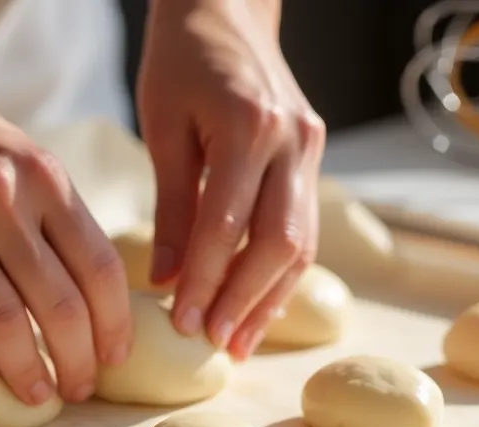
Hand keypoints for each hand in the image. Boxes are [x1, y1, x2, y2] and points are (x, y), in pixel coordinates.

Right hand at [0, 56, 131, 404]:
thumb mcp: (23, 157)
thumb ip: (57, 216)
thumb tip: (99, 296)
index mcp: (44, 178)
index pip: (99, 267)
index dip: (114, 324)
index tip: (115, 358)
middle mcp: (0, 199)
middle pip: (59, 304)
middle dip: (77, 360)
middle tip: (80, 389)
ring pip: (3, 321)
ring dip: (26, 370)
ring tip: (39, 395)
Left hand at [137, 0, 325, 359]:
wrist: (228, 5)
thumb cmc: (182, 58)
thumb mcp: (163, 126)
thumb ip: (171, 205)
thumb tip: (166, 279)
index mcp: (249, 128)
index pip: (227, 226)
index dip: (205, 282)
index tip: (182, 322)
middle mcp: (293, 140)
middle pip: (278, 243)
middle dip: (245, 301)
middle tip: (213, 342)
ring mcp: (312, 147)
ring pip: (302, 241)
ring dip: (270, 296)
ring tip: (237, 339)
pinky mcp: (315, 153)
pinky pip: (304, 224)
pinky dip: (281, 269)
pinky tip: (257, 302)